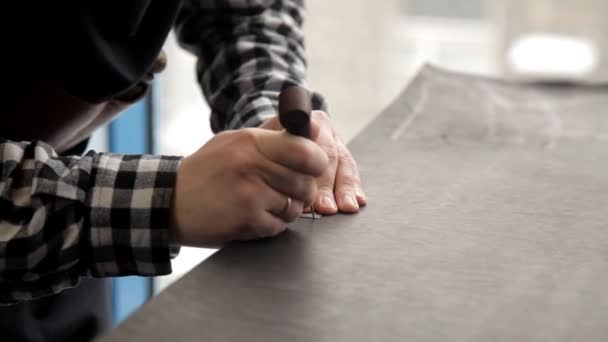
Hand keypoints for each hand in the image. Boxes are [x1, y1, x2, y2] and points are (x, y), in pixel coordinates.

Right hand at [169, 125, 327, 246]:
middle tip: (287, 191)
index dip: (317, 162)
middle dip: (303, 191)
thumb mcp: (235, 142)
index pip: (305, 150)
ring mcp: (249, 194)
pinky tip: (252, 217)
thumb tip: (314, 126)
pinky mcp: (245, 220)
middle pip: (305, 183)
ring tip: (265, 204)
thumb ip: (273, 135)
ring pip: (294, 207)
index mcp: (251, 141)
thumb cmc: (208, 171)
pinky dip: (271, 225)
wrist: (169, 201)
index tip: (313, 167)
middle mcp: (251, 164)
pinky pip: (278, 226)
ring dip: (286, 210)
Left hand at [260, 111, 366, 214]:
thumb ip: (274, 147)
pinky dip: (354, 188)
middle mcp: (324, 129)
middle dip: (328, 184)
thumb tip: (286, 162)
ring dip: (345, 189)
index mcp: (305, 121)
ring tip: (346, 207)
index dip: (311, 161)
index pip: (311, 140)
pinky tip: (358, 200)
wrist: (272, 144)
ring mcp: (336, 143)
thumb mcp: (263, 142)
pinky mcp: (344, 158)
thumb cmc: (264, 148)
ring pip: (345, 164)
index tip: (309, 182)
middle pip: (330, 155)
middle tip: (325, 206)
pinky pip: (351, 172)